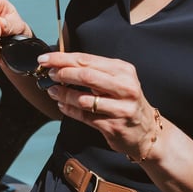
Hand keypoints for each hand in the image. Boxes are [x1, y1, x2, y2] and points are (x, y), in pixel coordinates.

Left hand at [40, 51, 159, 160]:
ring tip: (52, 90)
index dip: (62, 59)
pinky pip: (85, 116)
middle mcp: (125, 87)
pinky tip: (61, 104)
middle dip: (62, 73)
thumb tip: (59, 60)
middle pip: (86, 76)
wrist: (147, 132)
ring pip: (83, 99)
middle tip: (48, 74)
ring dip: (63, 94)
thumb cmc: (124, 100)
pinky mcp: (114, 126)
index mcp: (123, 70)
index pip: (87, 60)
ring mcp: (121, 108)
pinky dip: (69, 109)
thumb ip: (92, 69)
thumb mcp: (116, 79)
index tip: (45, 59)